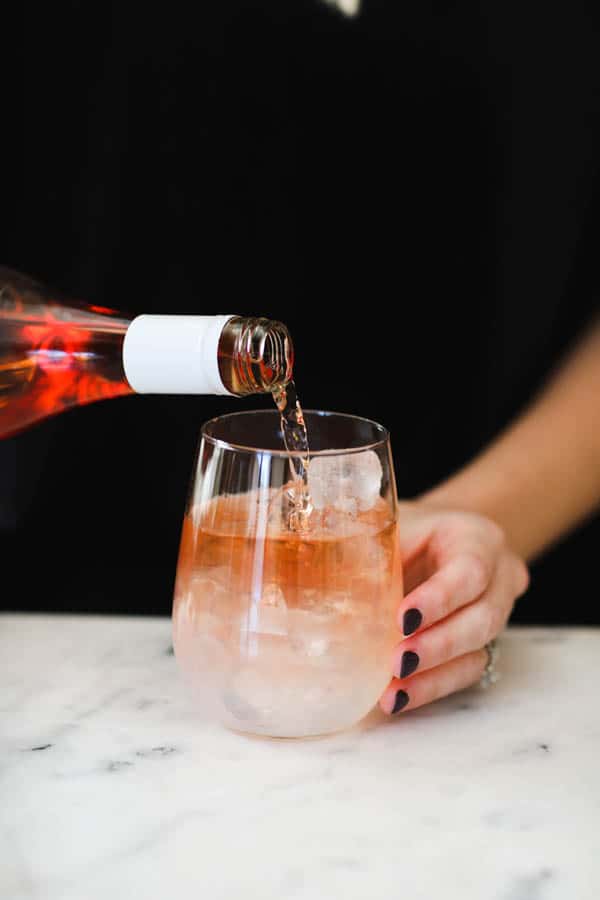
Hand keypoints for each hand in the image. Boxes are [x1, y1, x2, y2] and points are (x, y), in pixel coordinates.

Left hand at [380, 501, 529, 714]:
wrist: (433, 538)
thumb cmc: (408, 528)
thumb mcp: (391, 524)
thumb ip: (365, 545)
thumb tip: (308, 580)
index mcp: (477, 539)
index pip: (470, 571)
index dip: (439, 599)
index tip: (403, 620)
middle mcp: (498, 578)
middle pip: (482, 620)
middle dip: (437, 645)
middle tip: (397, 661)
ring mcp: (494, 614)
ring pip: (476, 653)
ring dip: (432, 675)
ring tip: (393, 690)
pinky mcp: (480, 645)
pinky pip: (463, 674)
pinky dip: (430, 688)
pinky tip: (398, 697)